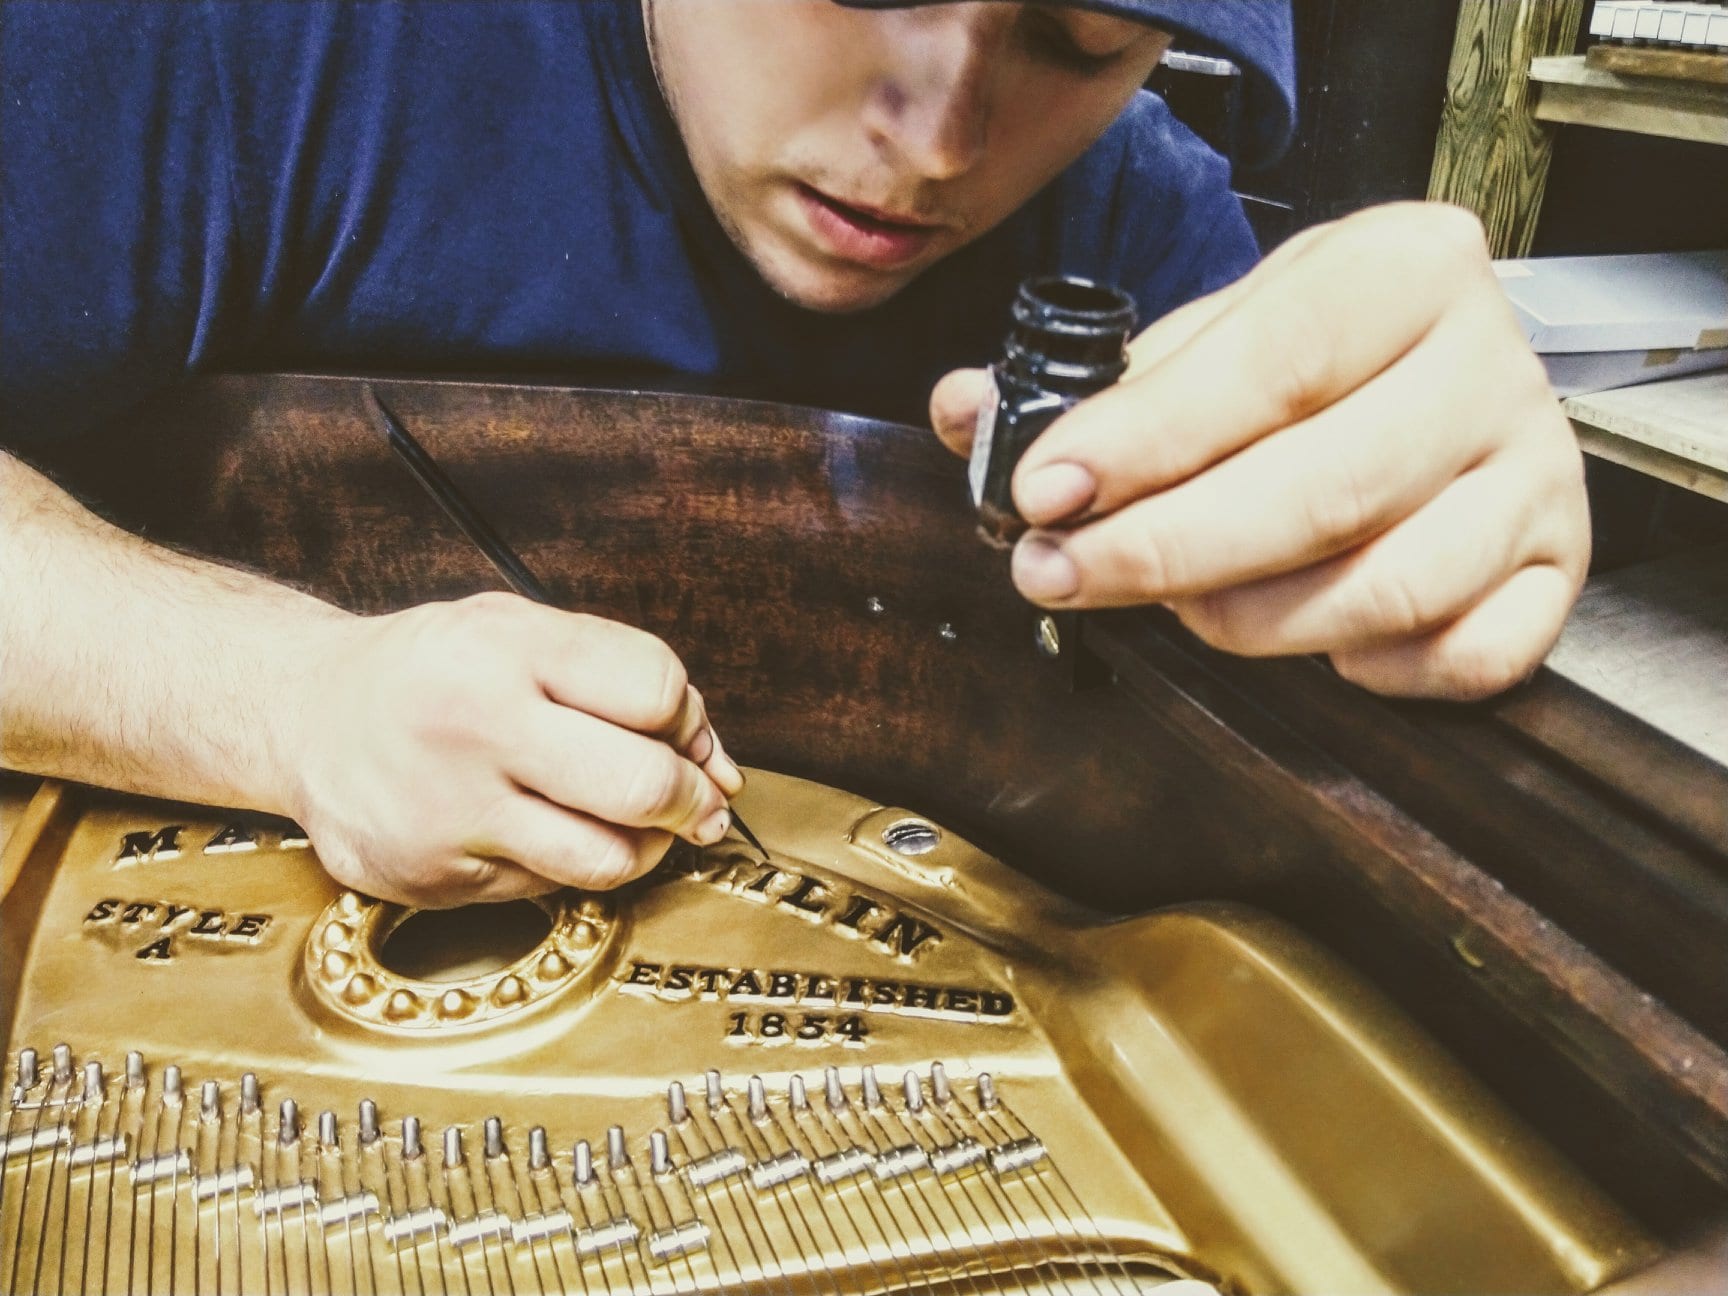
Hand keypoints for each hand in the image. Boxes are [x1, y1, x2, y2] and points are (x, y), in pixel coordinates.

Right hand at [287, 593, 743, 906]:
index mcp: (506, 649)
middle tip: (696, 802)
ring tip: (628, 823)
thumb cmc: (436, 671)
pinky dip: (566, 866)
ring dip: (643, 847)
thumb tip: (721, 772)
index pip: (655, 688)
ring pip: (607, 858)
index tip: (682, 733)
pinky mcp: (433, 877)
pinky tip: (541, 832)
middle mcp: (475, 727)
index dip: (688, 719)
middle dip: (691, 800)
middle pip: (643, 784)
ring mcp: (449, 810)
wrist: (303, 715)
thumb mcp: (522, 632)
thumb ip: (624, 681)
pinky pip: (546, 889)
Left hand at [932, 202, 1589, 700]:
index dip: (1146, 438)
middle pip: (1325, 486)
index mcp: (1405, 271)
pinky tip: (1316, 646)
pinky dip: (1371, 670)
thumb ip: (1096, 383)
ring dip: (1250, 620)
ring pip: (1388, 585)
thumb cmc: (1311, 365)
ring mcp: (1537, 476)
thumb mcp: (1210, 340)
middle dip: (1165, 549)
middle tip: (1059, 575)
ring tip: (1176, 608)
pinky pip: (1465, 655)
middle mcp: (1490, 368)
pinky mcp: (1560, 571)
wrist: (1443, 381)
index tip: (1043, 491)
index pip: (1273, 362)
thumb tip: (966, 413)